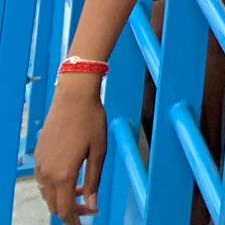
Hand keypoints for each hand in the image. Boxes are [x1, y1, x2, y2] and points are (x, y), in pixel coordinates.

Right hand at [34, 78, 107, 224]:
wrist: (73, 98)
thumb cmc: (90, 121)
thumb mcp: (99, 152)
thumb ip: (94, 181)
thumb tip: (92, 204)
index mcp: (63, 175)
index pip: (64, 209)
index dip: (75, 220)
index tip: (87, 220)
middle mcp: (46, 173)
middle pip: (54, 204)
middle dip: (71, 210)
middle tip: (90, 208)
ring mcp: (40, 164)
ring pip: (48, 193)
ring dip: (63, 197)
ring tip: (84, 191)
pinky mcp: (38, 156)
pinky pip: (44, 180)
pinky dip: (57, 185)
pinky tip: (72, 177)